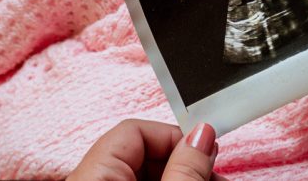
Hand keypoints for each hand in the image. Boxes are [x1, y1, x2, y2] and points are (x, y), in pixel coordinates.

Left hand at [68, 119, 226, 180]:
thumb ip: (185, 169)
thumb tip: (202, 135)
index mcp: (94, 175)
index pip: (134, 130)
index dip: (175, 135)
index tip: (205, 149)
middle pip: (144, 153)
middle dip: (186, 160)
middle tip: (213, 175)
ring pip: (149, 174)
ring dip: (185, 176)